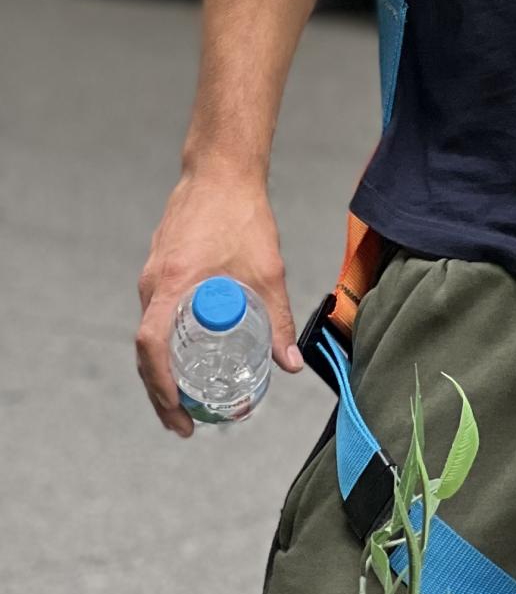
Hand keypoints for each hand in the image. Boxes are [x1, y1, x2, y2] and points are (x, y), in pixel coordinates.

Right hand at [135, 167, 301, 435]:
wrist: (221, 170)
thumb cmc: (242, 215)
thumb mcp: (267, 271)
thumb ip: (277, 319)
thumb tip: (291, 365)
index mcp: (172, 285)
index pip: (151, 347)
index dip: (160, 385)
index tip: (178, 411)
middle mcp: (153, 283)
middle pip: (146, 350)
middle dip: (161, 392)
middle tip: (185, 423)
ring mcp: (153, 274)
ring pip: (150, 333)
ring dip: (163, 369)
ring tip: (186, 401)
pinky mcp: (160, 266)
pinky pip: (157, 314)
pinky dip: (168, 342)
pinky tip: (189, 356)